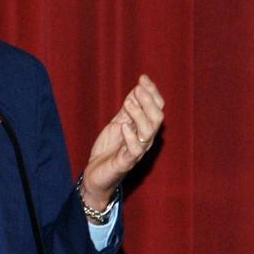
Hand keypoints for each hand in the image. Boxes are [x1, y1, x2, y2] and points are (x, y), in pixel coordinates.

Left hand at [80, 74, 164, 209]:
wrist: (96, 174)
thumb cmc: (109, 149)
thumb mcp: (119, 123)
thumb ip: (128, 109)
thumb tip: (137, 88)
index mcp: (145, 129)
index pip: (157, 108)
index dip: (152, 93)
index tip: (143, 78)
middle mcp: (145, 140)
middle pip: (157, 118)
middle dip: (148, 101)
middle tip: (137, 89)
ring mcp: (137, 152)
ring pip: (148, 132)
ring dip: (139, 115)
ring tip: (128, 103)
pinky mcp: (126, 163)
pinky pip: (134, 150)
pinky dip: (130, 137)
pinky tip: (124, 126)